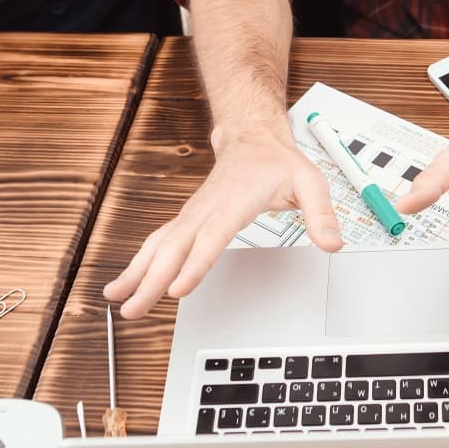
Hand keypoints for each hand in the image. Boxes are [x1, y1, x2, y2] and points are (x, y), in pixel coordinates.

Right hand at [104, 120, 341, 317]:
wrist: (253, 138)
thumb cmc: (279, 163)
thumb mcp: (310, 181)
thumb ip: (321, 213)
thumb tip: (332, 244)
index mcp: (235, 200)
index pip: (212, 237)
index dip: (194, 265)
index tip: (176, 290)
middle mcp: (206, 208)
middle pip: (175, 247)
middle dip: (151, 279)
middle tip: (134, 309)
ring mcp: (193, 213)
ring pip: (159, 244)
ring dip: (136, 272)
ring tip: (115, 300)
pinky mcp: (187, 220)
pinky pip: (159, 243)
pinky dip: (139, 263)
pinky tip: (124, 283)